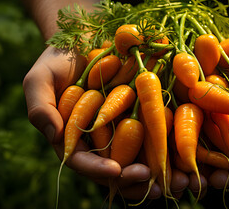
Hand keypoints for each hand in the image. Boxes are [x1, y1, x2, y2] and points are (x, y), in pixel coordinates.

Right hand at [23, 46, 188, 198]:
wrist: (86, 42)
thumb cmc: (58, 61)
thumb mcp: (40, 79)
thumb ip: (40, 108)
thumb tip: (53, 137)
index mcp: (72, 141)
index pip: (83, 163)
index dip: (98, 170)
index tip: (116, 170)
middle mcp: (99, 142)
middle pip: (117, 171)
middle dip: (136, 182)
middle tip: (156, 187)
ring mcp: (122, 133)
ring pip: (140, 161)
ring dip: (160, 175)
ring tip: (180, 182)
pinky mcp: (143, 119)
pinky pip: (157, 139)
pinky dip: (172, 150)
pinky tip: (188, 158)